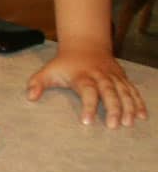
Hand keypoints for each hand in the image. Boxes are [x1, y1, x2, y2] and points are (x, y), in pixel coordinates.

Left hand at [27, 50, 147, 128]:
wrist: (85, 44)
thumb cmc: (65, 63)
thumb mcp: (49, 71)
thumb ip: (38, 83)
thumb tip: (29, 97)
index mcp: (82, 76)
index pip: (87, 91)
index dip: (88, 106)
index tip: (87, 121)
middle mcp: (100, 76)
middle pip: (109, 92)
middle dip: (113, 108)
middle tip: (114, 126)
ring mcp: (113, 77)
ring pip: (123, 91)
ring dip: (128, 107)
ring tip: (129, 123)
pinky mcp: (122, 78)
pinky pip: (132, 90)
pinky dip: (138, 102)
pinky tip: (143, 116)